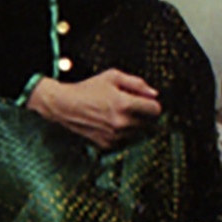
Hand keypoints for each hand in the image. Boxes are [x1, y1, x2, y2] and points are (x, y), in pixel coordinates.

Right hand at [28, 70, 161, 149]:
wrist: (65, 106)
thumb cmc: (88, 89)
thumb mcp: (113, 77)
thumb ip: (137, 83)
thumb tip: (154, 93)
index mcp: (125, 104)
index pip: (156, 110)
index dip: (152, 104)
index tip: (145, 102)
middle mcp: (122, 123)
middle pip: (149, 123)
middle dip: (143, 114)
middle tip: (130, 106)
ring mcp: (115, 136)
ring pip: (138, 133)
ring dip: (134, 125)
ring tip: (118, 114)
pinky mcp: (108, 145)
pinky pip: (126, 140)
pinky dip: (123, 133)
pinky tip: (111, 123)